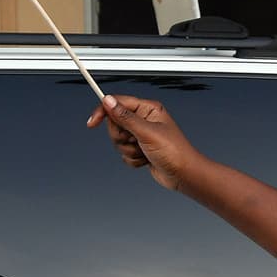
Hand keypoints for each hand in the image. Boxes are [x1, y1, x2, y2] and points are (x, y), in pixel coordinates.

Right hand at [86, 94, 200, 190]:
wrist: (184, 175)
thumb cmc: (175, 152)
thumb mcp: (147, 132)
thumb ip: (125, 117)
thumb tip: (108, 101)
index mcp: (148, 109)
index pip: (118, 103)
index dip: (103, 112)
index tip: (92, 122)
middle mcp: (144, 120)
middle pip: (115, 125)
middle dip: (123, 138)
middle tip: (136, 141)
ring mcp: (141, 135)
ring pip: (118, 141)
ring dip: (129, 150)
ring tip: (145, 152)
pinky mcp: (140, 149)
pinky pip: (124, 153)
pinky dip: (132, 159)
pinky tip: (146, 160)